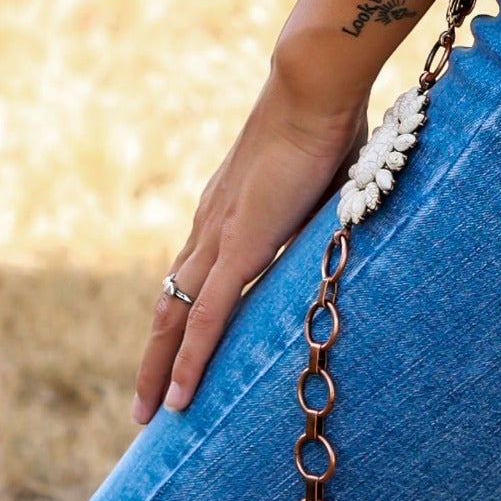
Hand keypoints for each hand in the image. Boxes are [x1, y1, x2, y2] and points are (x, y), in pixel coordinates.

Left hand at [134, 70, 366, 422]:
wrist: (314, 87)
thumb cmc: (328, 117)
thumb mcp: (324, 175)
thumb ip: (324, 204)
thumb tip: (353, 215)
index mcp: (227, 206)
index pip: (193, 272)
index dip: (182, 313)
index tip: (176, 348)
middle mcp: (209, 225)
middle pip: (170, 302)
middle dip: (156, 354)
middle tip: (148, 401)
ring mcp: (218, 237)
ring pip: (175, 318)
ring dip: (159, 367)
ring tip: (150, 413)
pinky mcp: (237, 248)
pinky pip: (205, 319)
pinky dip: (189, 361)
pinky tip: (179, 398)